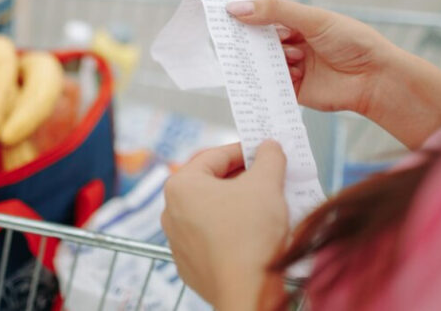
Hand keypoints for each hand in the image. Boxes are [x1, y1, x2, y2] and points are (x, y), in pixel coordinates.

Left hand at [161, 142, 287, 310]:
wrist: (247, 292)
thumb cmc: (250, 235)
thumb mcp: (266, 183)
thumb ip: (268, 157)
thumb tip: (269, 147)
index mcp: (181, 186)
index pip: (216, 155)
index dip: (245, 150)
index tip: (264, 151)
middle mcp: (171, 212)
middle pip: (212, 183)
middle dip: (242, 178)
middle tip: (269, 177)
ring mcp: (179, 241)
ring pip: (212, 211)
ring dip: (238, 204)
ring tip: (266, 205)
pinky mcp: (191, 265)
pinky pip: (212, 237)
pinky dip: (232, 231)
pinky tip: (255, 233)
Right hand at [227, 0, 390, 115]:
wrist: (376, 79)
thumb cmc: (353, 42)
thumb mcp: (312, 19)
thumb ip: (275, 10)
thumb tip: (237, 8)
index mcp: (299, 23)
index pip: (264, 17)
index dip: (246, 16)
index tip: (226, 16)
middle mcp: (294, 45)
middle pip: (261, 42)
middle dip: (252, 41)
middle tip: (239, 41)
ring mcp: (294, 68)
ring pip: (265, 64)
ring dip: (269, 61)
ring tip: (286, 59)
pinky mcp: (294, 91)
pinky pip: (272, 87)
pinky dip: (270, 82)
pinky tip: (278, 77)